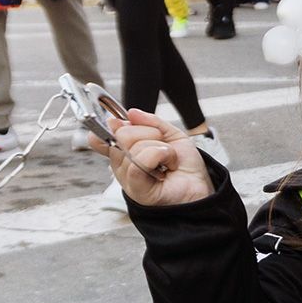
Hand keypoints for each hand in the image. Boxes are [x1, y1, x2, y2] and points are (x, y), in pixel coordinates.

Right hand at [98, 108, 212, 206]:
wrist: (200, 186)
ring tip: (169, 160)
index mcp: (126, 151)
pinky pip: (138, 163)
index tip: (121, 122)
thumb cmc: (186, 166)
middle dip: (148, 133)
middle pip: (121, 134)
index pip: (101, 136)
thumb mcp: (171, 135)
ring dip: (160, 148)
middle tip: (162, 146)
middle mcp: (123, 164)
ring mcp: (127, 177)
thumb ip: (152, 122)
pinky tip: (168, 165)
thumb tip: (131, 113)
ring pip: (132, 146)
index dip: (111, 126)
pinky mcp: (136, 189)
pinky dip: (159, 156)